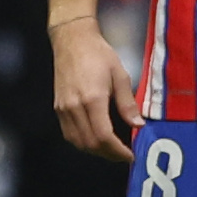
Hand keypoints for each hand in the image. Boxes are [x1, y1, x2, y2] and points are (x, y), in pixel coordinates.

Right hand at [50, 16, 140, 157]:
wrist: (72, 41)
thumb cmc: (99, 54)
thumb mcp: (120, 75)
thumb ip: (127, 103)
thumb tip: (138, 125)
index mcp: (92, 99)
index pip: (104, 136)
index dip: (118, 151)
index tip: (131, 155)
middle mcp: (74, 107)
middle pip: (90, 143)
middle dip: (109, 154)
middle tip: (124, 155)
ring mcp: (63, 109)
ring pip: (78, 142)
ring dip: (96, 151)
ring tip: (113, 150)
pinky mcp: (58, 108)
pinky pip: (70, 134)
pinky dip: (84, 142)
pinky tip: (96, 140)